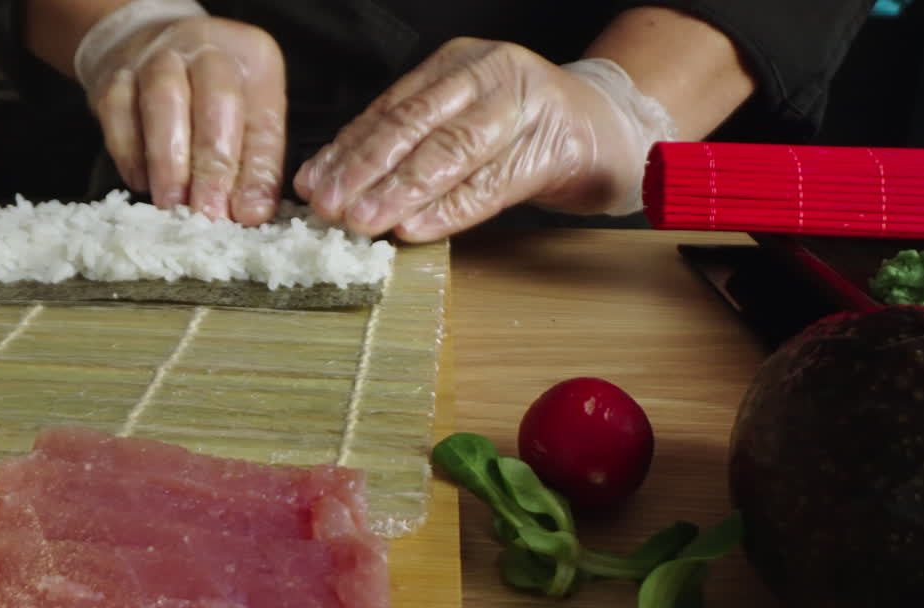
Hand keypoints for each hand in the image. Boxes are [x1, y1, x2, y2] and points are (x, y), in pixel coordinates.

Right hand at [82, 16, 286, 224]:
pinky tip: (140, 182)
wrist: (145, 44)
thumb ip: (255, 162)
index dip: (256, 170)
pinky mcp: (115, 74)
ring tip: (173, 205)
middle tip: (209, 213)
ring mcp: (156, 56)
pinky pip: (118, 111)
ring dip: (168, 161)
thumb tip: (251, 213)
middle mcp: (206, 48)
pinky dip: (129, 152)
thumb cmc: (208, 93)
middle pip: (216, 100)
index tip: (248, 214)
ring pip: (163, 101)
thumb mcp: (248, 115)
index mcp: (253, 58)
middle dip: (212, 166)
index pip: (263, 119)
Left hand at [293, 38, 675, 241]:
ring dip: (401, 191)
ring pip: (450, 151)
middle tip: (329, 206)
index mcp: (460, 63)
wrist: (612, 130)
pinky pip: (491, 183)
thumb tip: (340, 184)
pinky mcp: (554, 146)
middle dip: (365, 168)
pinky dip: (450, 209)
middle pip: (415, 124)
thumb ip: (412, 144)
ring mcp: (525, 106)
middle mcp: (490, 73)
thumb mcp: (465, 120)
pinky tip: (417, 228)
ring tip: (365, 220)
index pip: (391, 106)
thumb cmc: (528, 131)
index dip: (347, 147)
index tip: (312, 183)